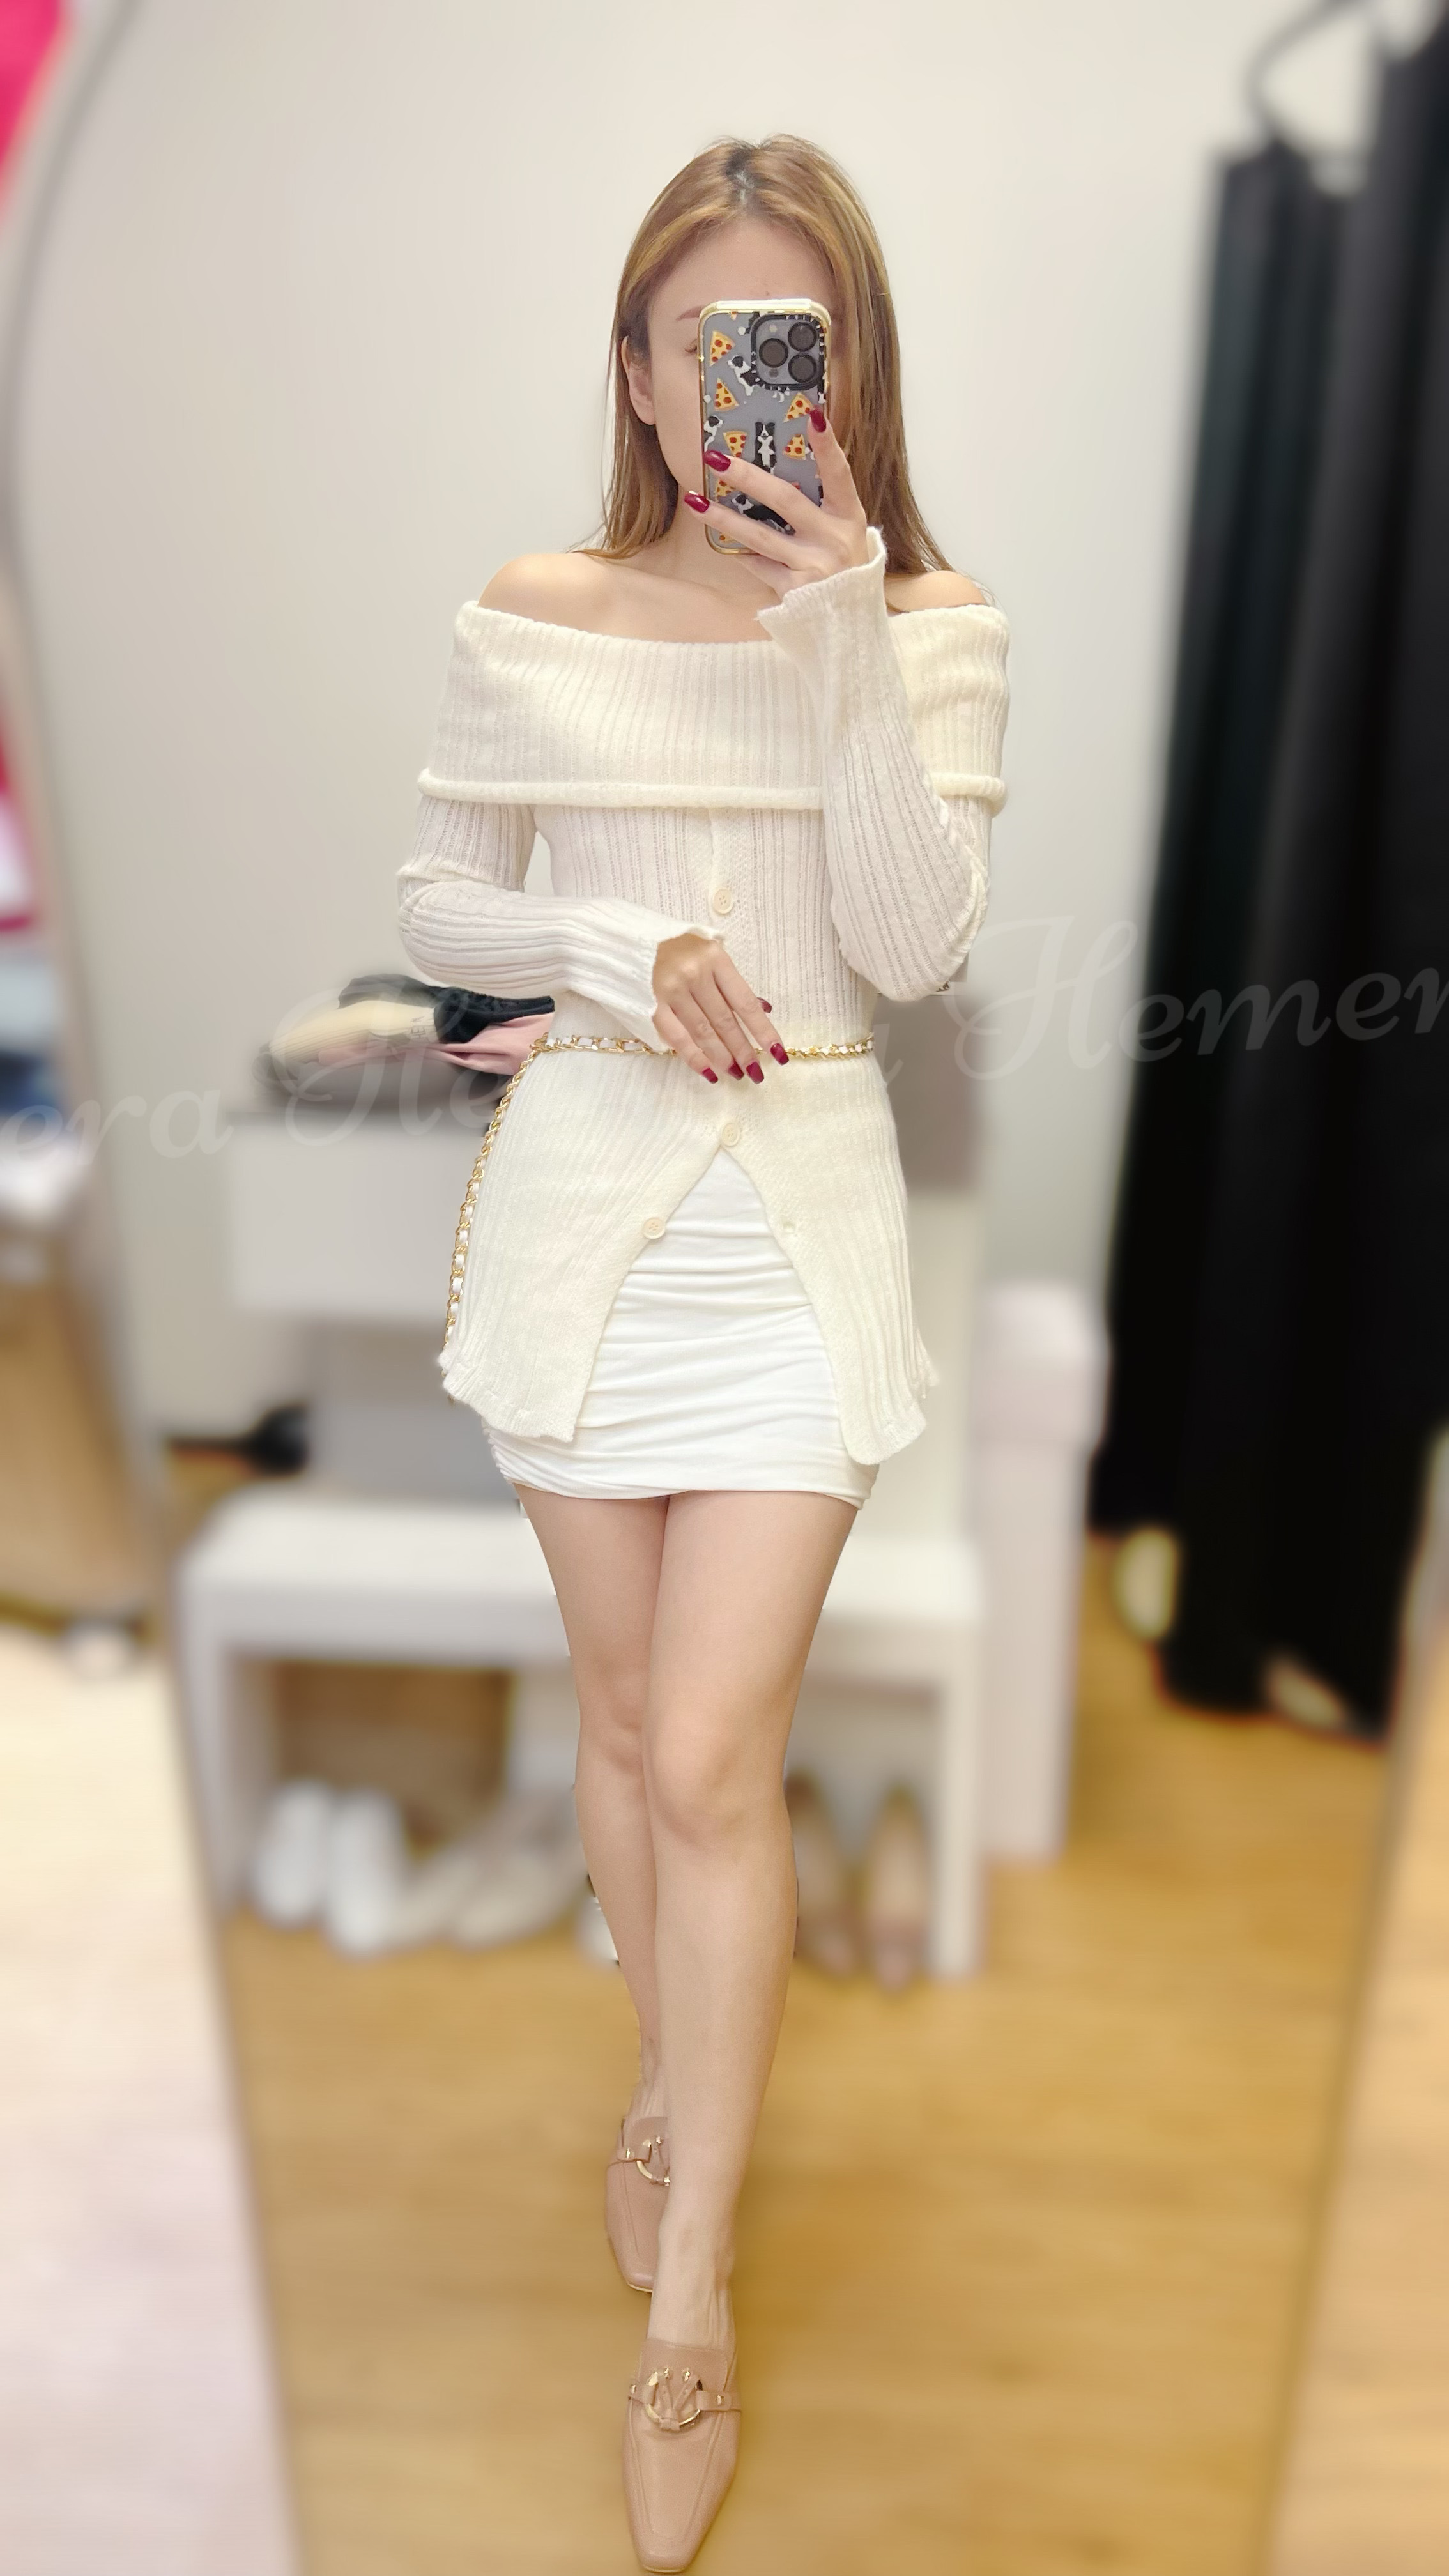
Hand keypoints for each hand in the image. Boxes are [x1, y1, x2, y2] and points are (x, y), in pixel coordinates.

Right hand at [652, 933, 783, 1082]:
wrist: (629, 939)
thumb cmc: (675, 946)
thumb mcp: (709, 953)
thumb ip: (730, 983)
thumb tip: (763, 1009)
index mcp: (715, 958)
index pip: (745, 1002)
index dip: (763, 1030)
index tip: (777, 1052)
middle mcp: (695, 974)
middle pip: (725, 1020)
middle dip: (743, 1050)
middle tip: (755, 1072)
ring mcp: (671, 990)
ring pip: (703, 1032)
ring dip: (722, 1057)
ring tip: (736, 1073)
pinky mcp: (650, 1004)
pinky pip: (677, 1037)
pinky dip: (694, 1057)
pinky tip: (708, 1071)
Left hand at [683, 407, 869, 599]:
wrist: (849, 622)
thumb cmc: (844, 567)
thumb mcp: (844, 531)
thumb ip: (821, 503)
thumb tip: (780, 465)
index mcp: (848, 516)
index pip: (839, 474)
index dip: (827, 445)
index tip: (813, 416)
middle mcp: (832, 539)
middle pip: (785, 500)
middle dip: (748, 477)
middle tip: (716, 459)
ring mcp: (813, 566)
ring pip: (760, 537)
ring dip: (724, 519)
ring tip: (695, 502)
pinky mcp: (794, 590)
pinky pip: (760, 566)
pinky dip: (743, 556)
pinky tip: (724, 545)